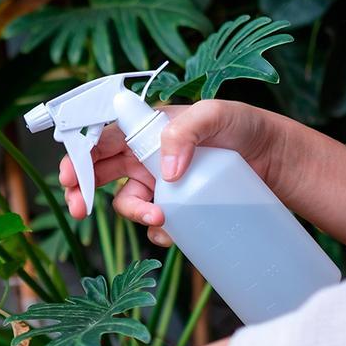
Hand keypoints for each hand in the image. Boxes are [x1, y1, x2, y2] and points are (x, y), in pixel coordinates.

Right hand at [59, 100, 287, 245]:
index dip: (78, 156)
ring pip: (127, 202)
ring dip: (134, 214)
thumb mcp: (216, 114)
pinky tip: (175, 230)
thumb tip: (165, 172)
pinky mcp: (175, 206)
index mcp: (145, 127)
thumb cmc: (245, 127)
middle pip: (97, 173)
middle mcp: (144, 155)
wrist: (276, 160)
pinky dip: (158, 231)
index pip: (100, 138)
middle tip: (79, 209)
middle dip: (80, 191)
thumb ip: (185, 132)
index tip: (69, 177)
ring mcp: (158, 183)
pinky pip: (154, 223)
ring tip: (159, 219)